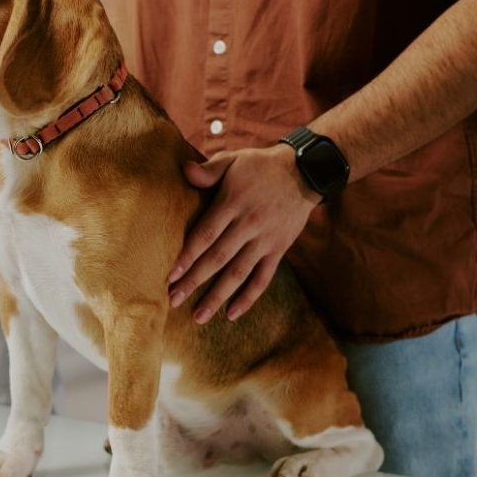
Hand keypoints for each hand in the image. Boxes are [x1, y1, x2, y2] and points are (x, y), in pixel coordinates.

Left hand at [168, 144, 320, 323]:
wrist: (306, 171)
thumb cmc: (261, 166)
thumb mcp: (234, 160)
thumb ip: (209, 170)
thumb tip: (184, 169)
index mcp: (233, 203)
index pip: (206, 234)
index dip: (187, 256)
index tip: (170, 275)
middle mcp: (249, 225)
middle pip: (217, 259)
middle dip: (194, 281)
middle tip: (173, 300)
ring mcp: (265, 240)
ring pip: (238, 274)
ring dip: (217, 297)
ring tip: (198, 316)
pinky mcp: (279, 249)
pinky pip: (263, 278)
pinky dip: (248, 298)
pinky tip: (231, 314)